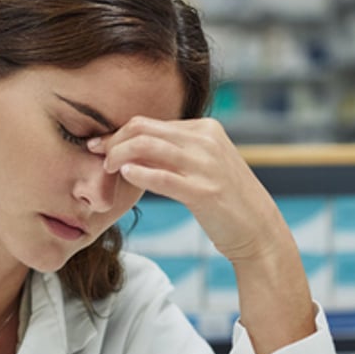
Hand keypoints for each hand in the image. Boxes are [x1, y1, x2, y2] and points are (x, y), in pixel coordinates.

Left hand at [88, 117, 284, 262]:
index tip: (99, 145)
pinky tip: (125, 175)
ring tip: (105, 168)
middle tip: (96, 155)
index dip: (119, 133)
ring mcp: (206, 165)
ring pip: (149, 147)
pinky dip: (140, 173)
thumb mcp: (204, 166)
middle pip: (144, 130)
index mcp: (205, 129)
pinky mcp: (204, 191)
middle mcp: (206, 141)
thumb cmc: (225, 200)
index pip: (150, 123)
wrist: (258, 230)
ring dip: (119, 155)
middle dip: (114, 140)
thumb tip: (135, 149)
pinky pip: (163, 177)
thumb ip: (176, 154)